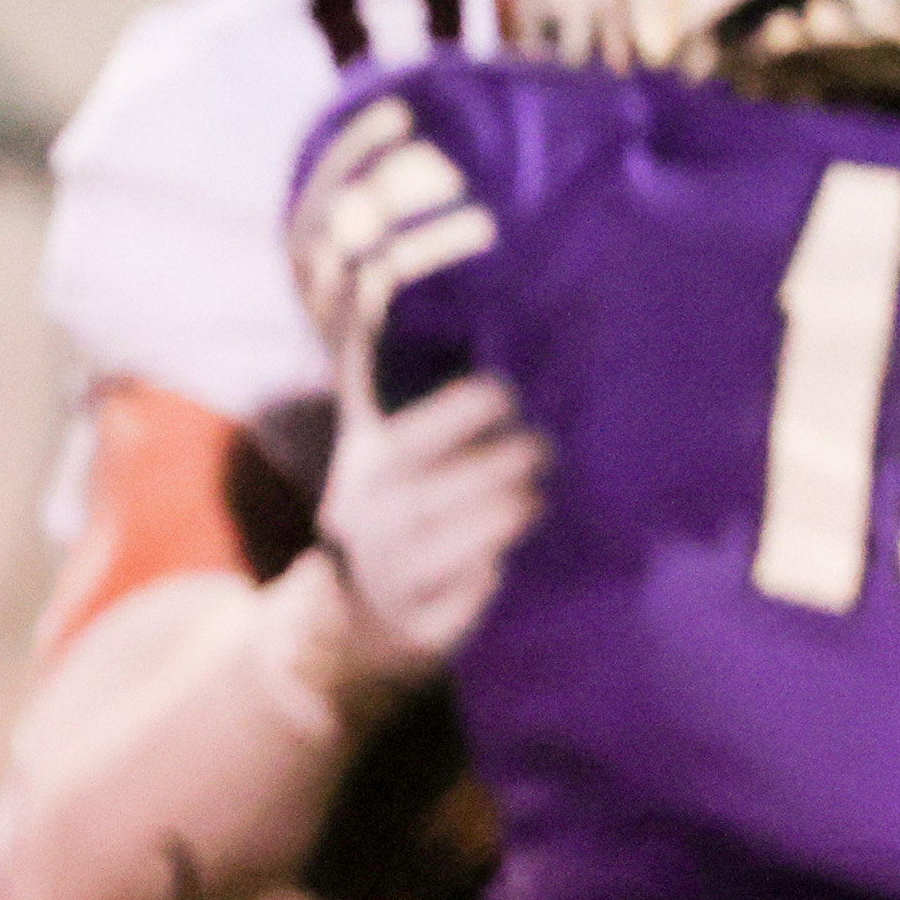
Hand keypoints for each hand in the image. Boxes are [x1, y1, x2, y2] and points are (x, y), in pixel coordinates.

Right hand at [317, 372, 547, 681]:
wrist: (355, 603)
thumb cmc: (382, 496)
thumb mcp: (366, 435)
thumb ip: (364, 363)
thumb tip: (360, 275)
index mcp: (366, 469)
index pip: (420, 434)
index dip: (471, 409)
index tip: (508, 395)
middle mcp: (373, 524)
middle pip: (448, 492)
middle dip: (505, 465)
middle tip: (544, 448)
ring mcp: (393, 578)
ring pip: (464, 546)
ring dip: (509, 515)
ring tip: (536, 496)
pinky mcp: (419, 624)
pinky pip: (466, 599)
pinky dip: (488, 581)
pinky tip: (507, 558)